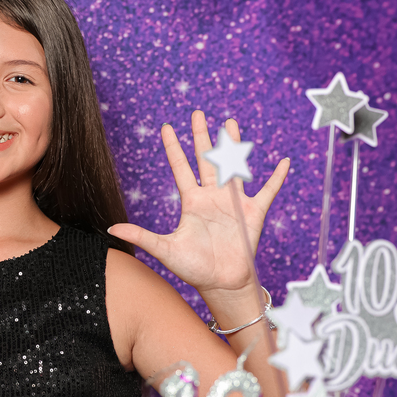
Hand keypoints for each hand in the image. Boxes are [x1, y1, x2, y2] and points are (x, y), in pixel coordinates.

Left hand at [109, 113, 288, 297]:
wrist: (221, 284)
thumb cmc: (194, 268)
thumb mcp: (165, 249)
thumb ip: (142, 236)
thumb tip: (112, 229)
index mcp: (192, 202)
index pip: (180, 168)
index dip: (173, 148)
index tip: (166, 127)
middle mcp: (212, 197)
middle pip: (206, 159)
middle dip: (201, 136)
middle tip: (197, 113)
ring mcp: (234, 202)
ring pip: (234, 166)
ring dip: (233, 145)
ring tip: (230, 123)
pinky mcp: (254, 212)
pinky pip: (268, 191)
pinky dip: (276, 178)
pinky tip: (284, 162)